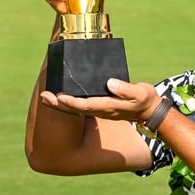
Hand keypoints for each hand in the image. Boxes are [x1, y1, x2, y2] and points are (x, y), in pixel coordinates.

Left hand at [39, 79, 160, 121]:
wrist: (150, 112)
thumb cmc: (145, 100)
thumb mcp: (140, 93)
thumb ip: (126, 89)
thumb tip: (110, 82)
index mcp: (109, 106)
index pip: (87, 105)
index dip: (72, 102)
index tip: (60, 97)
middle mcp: (102, 110)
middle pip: (76, 108)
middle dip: (59, 104)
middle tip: (44, 97)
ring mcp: (100, 110)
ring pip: (76, 108)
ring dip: (60, 104)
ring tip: (45, 97)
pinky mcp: (101, 107)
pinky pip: (81, 105)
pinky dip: (69, 102)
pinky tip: (61, 97)